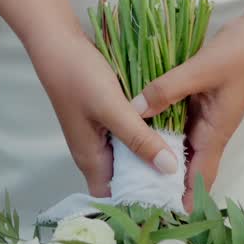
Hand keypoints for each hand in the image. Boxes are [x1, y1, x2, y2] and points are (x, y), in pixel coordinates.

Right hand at [28, 30, 180, 196]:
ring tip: (183, 155)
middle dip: (150, 179)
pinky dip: (145, 135)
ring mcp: (99, 133)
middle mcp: (94, 151)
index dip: (138, 201)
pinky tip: (168, 128)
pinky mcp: (106, 116)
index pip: (114, 196)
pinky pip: (128, 134)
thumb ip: (139, 139)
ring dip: (150, 155)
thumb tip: (168, 169)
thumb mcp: (113, 109)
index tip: (169, 198)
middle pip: (124, 177)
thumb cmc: (80, 77)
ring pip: (128, 155)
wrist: (58, 42)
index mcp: (90, 158)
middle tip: (184, 177)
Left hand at [132, 15, 243, 209]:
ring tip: (128, 168)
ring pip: (179, 144)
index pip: (200, 178)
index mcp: (216, 132)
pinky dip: (159, 128)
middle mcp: (209, 130)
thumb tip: (133, 109)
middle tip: (132, 195)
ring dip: (159, 156)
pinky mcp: (197, 101)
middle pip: (186, 167)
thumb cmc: (239, 55)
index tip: (161, 216)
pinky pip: (176, 121)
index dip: (183, 199)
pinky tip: (138, 127)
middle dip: (164, 182)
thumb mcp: (201, 70)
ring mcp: (204, 116)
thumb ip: (167, 89)